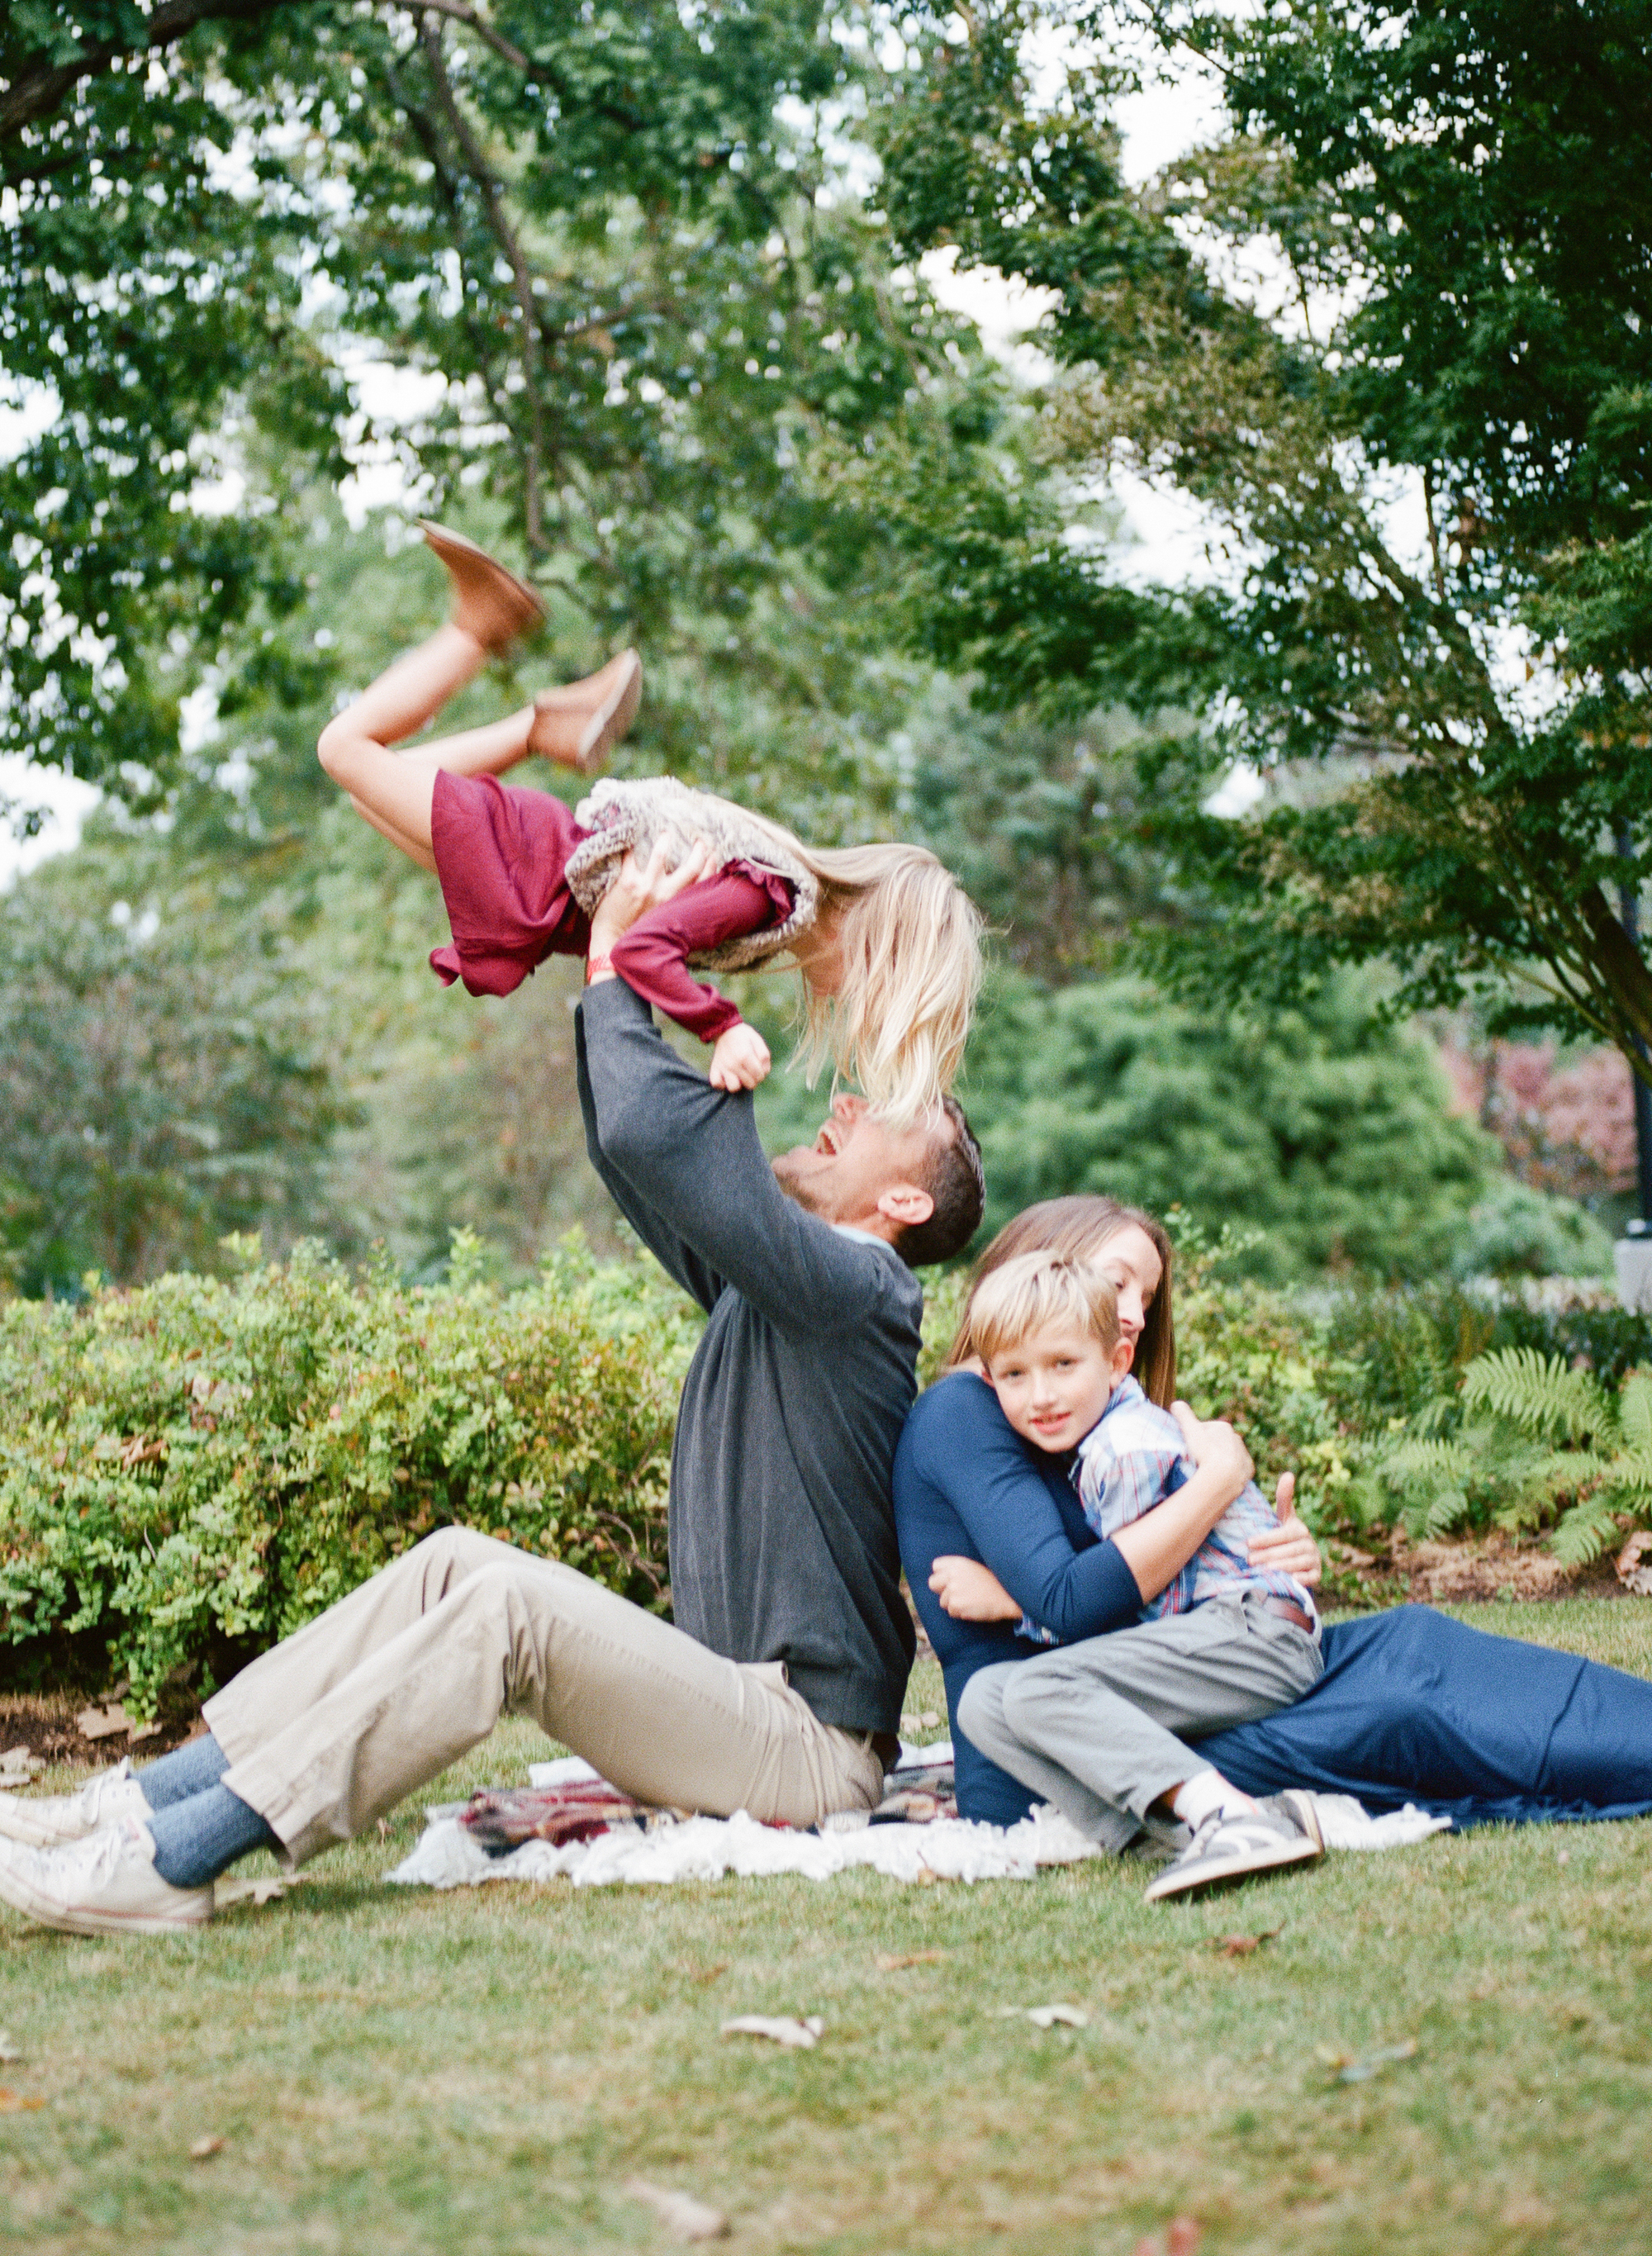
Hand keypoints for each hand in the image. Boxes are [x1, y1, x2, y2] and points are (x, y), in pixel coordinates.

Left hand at [587, 833, 714, 960]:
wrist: (614, 942)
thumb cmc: (642, 934)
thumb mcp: (667, 923)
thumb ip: (679, 908)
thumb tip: (687, 894)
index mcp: (679, 906)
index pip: (703, 882)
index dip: (712, 866)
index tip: (713, 855)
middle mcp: (667, 895)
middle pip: (691, 867)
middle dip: (699, 851)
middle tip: (699, 840)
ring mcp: (647, 887)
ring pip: (660, 854)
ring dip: (665, 841)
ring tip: (666, 834)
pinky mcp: (628, 883)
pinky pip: (631, 857)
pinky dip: (631, 847)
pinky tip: (631, 842)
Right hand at [709, 1021, 771, 1090]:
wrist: (725, 1030)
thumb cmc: (743, 1036)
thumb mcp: (758, 1041)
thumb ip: (764, 1056)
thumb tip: (764, 1071)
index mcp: (745, 1056)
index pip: (759, 1076)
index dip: (761, 1074)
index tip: (758, 1069)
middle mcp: (734, 1064)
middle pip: (749, 1084)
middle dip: (752, 1079)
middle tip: (749, 1071)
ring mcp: (723, 1067)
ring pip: (733, 1087)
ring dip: (738, 1083)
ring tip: (739, 1075)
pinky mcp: (714, 1068)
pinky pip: (717, 1084)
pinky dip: (722, 1083)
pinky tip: (727, 1077)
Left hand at [928, 1554, 1021, 1622]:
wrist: (1010, 1596)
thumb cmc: (995, 1583)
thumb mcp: (975, 1569)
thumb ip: (958, 1571)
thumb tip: (944, 1580)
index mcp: (958, 1562)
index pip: (936, 1566)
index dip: (942, 1575)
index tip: (950, 1581)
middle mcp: (953, 1574)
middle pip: (933, 1584)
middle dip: (942, 1591)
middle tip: (957, 1594)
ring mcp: (953, 1589)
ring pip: (943, 1602)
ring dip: (954, 1604)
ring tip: (972, 1601)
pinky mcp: (956, 1604)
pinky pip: (952, 1612)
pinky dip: (961, 1613)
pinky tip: (974, 1608)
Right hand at [1170, 1401, 1253, 1492]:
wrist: (1223, 1477)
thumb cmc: (1205, 1451)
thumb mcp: (1190, 1431)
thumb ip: (1183, 1415)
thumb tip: (1176, 1403)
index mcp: (1223, 1427)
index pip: (1205, 1430)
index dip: (1195, 1438)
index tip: (1190, 1447)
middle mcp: (1236, 1438)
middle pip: (1218, 1442)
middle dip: (1209, 1448)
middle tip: (1198, 1459)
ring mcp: (1243, 1454)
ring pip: (1229, 1455)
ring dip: (1220, 1459)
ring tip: (1209, 1469)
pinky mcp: (1248, 1469)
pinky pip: (1238, 1469)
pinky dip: (1231, 1471)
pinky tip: (1222, 1476)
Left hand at [1248, 1470, 1322, 1585]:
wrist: (1296, 1559)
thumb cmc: (1283, 1534)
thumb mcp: (1282, 1517)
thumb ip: (1284, 1498)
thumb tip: (1289, 1474)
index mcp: (1299, 1528)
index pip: (1283, 1533)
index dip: (1267, 1538)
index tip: (1249, 1543)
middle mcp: (1308, 1543)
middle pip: (1288, 1549)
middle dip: (1268, 1554)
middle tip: (1250, 1560)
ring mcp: (1314, 1559)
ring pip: (1298, 1563)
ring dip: (1281, 1566)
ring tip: (1264, 1570)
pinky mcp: (1316, 1574)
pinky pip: (1311, 1577)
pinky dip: (1302, 1579)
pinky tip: (1290, 1580)